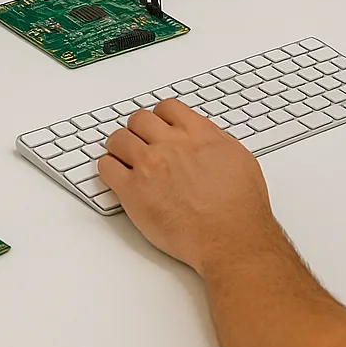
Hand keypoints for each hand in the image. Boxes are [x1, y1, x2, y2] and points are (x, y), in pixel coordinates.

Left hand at [98, 99, 276, 272]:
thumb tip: (202, 134)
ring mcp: (148, 165)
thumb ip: (214, 141)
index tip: (158, 126)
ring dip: (120, 148)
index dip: (160, 117)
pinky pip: (106, 167)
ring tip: (124, 159)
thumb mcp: (238, 158)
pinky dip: (109, 168)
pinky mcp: (132, 191)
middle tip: (140, 143)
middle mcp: (170, 144)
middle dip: (139, 130)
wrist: (230, 239)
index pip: (167, 107)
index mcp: (197, 133)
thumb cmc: (239, 208)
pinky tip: (116, 176)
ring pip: (118, 139)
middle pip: (139, 120)